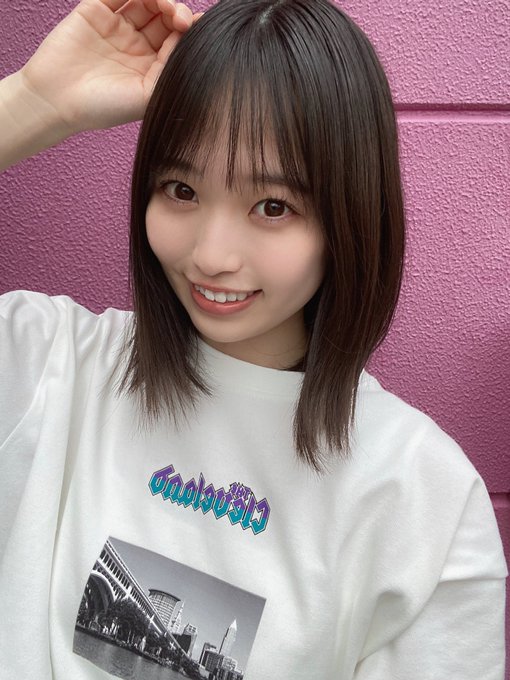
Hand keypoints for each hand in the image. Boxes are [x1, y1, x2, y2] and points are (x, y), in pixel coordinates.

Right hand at [20, 0, 197, 133]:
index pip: (176, 41)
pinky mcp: (95, 11)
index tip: (200, 26)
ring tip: (165, 5)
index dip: (190, 31)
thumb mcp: (147, 95)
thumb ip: (170, 69)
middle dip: (176, 13)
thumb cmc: (103, 108)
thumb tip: (190, 43)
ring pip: (145, 1)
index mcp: (150, 67)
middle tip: (180, 18)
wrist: (57, 100)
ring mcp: (116, 27)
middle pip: (164, 18)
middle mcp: (135, 45)